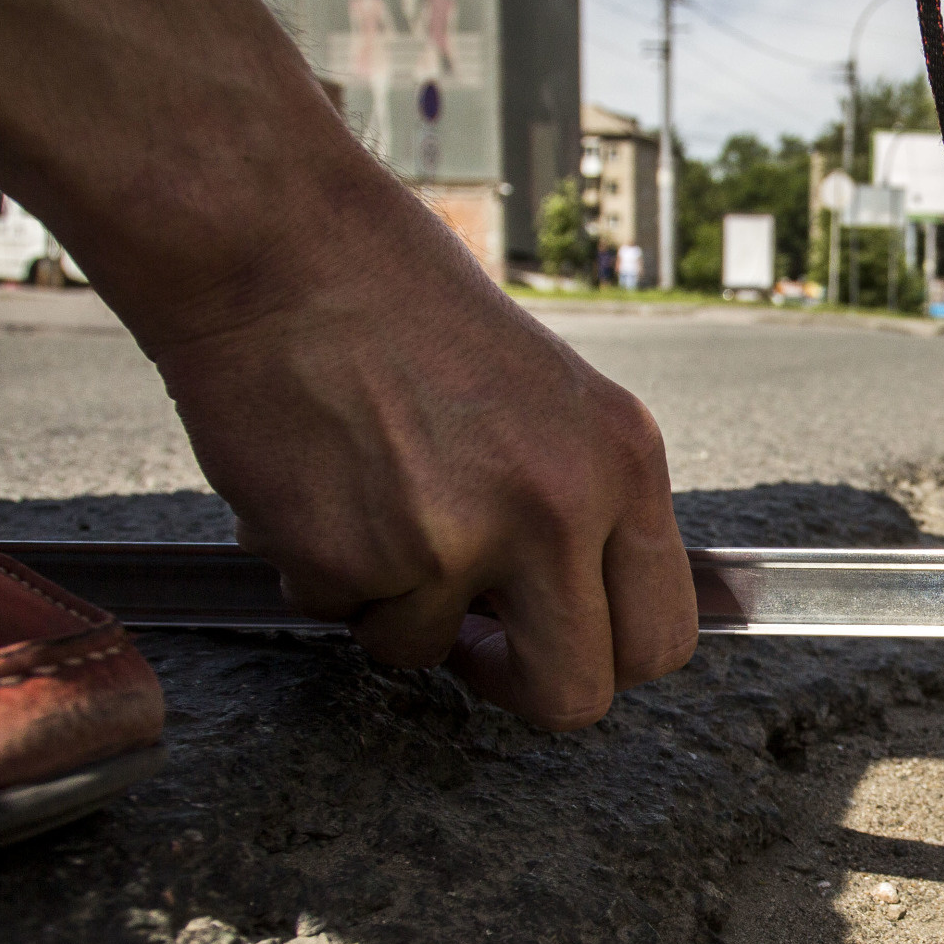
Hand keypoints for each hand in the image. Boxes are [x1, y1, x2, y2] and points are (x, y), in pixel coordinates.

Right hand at [149, 177, 698, 731]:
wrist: (281, 249)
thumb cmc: (399, 304)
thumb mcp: (548, 400)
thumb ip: (578, 507)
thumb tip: (574, 612)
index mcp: (624, 462)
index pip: (662, 633)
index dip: (603, 660)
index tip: (552, 640)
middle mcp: (561, 509)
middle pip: (576, 695)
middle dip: (514, 686)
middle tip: (469, 646)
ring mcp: (459, 542)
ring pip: (426, 652)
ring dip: (388, 601)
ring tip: (365, 495)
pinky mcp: (357, 560)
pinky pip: (340, 613)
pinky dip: (318, 566)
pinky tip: (314, 479)